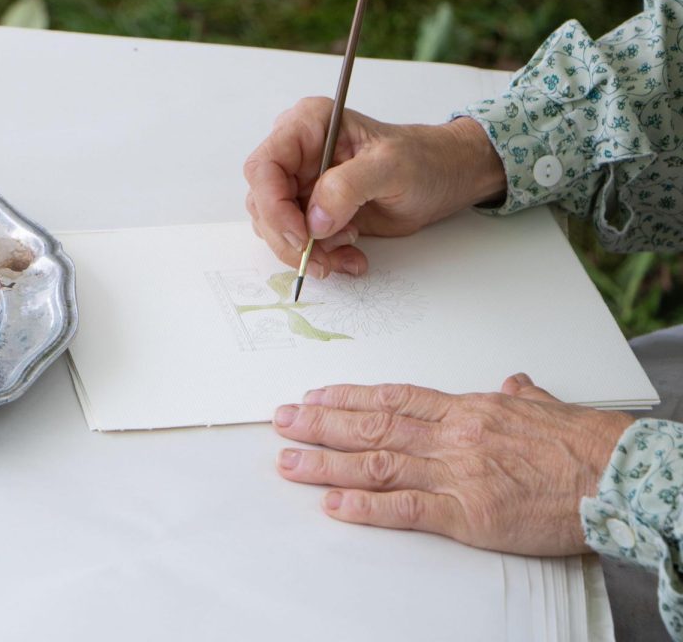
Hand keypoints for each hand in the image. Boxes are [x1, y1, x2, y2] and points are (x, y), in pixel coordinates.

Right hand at [243, 97, 505, 276]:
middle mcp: (296, 153)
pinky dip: (321, 257)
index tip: (301, 235)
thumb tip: (315, 220)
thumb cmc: (423, 160)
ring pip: (275, 228)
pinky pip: (297, 242)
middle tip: (323, 257)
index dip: (273, 206)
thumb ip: (348, 187)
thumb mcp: (392, 167)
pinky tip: (351, 256)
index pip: (263, 167)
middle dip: (290, 237)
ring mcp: (300, 183)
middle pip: (263, 204)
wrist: (442, 178)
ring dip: (308, 251)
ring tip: (349, 251)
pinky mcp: (310, 210)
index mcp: (307, 126)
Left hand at [272, 376, 634, 555]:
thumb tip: (513, 382)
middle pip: (372, 426)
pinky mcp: (466, 513)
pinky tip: (332, 503)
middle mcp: (451, 436)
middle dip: (320, 424)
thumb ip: (520, 396)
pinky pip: (404, 508)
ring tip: (287, 461)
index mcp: (466, 410)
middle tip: (281, 421)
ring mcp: (455, 473)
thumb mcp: (545, 408)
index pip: (392, 398)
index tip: (314, 395)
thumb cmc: (584, 443)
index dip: (348, 397)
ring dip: (325, 462)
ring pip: (376, 463)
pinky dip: (364, 506)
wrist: (615, 474)